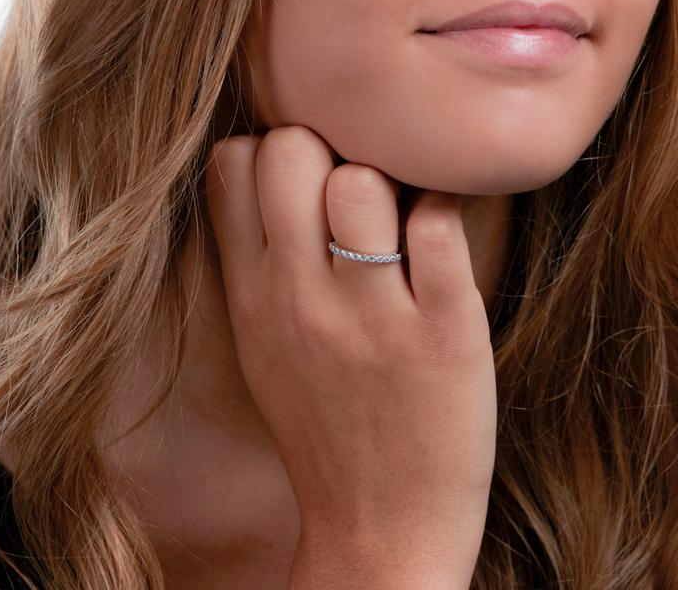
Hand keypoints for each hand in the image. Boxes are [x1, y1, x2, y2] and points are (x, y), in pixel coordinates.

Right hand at [204, 127, 496, 584]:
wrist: (380, 530)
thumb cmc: (325, 424)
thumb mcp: (264, 343)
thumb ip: (258, 259)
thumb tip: (270, 167)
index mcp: (254, 295)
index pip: (232, 163)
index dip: (271, 149)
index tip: (306, 174)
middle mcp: (301, 298)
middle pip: (291, 150)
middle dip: (326, 146)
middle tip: (358, 187)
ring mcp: (372, 316)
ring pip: (363, 180)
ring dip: (390, 181)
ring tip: (402, 219)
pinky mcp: (443, 330)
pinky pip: (438, 224)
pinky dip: (446, 212)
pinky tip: (442, 239)